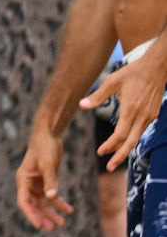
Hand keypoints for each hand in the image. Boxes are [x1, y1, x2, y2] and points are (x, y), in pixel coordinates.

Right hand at [15, 125, 70, 231]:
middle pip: (33, 205)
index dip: (31, 215)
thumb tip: (51, 198)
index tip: (40, 226)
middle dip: (43, 216)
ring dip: (52, 212)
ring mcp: (36, 182)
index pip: (24, 201)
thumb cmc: (45, 146)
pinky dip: (59, 203)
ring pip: (43, 202)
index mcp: (23, 179)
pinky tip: (69, 209)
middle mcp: (28, 182)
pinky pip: (51, 196)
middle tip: (52, 228)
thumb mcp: (48, 164)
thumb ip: (50, 182)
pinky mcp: (45, 180)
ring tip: (63, 223)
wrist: (49, 133)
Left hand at [82, 50, 166, 170]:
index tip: (100, 152)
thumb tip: (81, 105)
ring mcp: (149, 117)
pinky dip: (132, 137)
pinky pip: (141, 130)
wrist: (155, 68)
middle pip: (130, 143)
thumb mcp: (113, 81)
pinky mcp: (153, 116)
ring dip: (125, 147)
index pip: (120, 135)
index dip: (110, 146)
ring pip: (136, 138)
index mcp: (130, 109)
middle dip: (119, 157)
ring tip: (113, 155)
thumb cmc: (131, 73)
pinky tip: (124, 138)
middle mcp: (141, 117)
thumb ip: (98, 96)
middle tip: (109, 168)